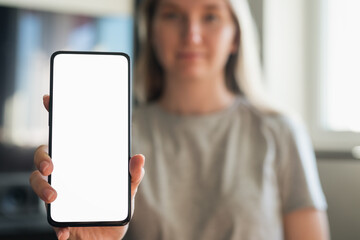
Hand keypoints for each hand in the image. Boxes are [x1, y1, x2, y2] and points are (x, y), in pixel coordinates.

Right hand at [29, 95, 144, 239]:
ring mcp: (58, 194)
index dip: (56, 117)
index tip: (50, 100)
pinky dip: (56, 226)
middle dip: (42, 157)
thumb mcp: (127, 190)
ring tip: (54, 196)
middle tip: (51, 165)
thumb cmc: (114, 208)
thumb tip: (139, 158)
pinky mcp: (58, 217)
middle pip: (44, 156)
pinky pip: (50, 219)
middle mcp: (66, 175)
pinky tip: (64, 231)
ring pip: (37, 183)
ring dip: (42, 188)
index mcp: (80, 163)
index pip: (66, 137)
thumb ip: (132, 175)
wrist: (109, 238)